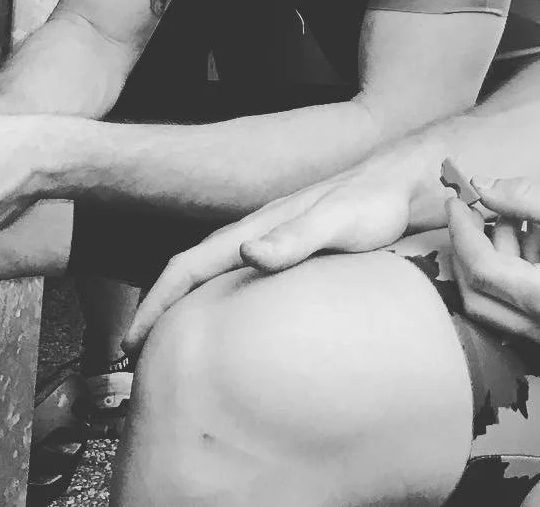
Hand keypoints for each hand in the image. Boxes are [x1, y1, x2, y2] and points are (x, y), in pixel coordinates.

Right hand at [125, 160, 415, 351]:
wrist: (408, 183)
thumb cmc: (377, 201)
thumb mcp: (339, 219)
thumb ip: (296, 236)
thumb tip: (247, 254)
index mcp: (259, 226)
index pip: (190, 265)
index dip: (156, 302)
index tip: (130, 342)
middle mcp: (260, 232)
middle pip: (194, 271)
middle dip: (160, 309)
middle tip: (137, 356)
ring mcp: (276, 240)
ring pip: (215, 274)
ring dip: (186, 306)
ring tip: (172, 345)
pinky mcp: (295, 250)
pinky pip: (242, 279)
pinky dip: (220, 302)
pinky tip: (231, 325)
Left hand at [445, 176, 539, 357]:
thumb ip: (526, 198)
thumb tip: (484, 188)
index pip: (482, 270)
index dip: (462, 231)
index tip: (457, 199)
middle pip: (479, 298)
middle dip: (471, 250)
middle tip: (477, 212)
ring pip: (499, 308)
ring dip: (497, 262)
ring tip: (520, 219)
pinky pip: (523, 315)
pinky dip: (518, 279)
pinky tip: (537, 243)